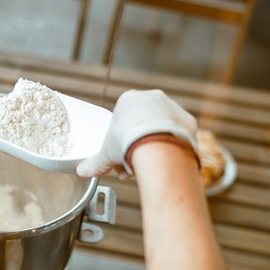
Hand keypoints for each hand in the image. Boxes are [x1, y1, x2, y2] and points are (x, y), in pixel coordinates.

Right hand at [76, 89, 197, 177]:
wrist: (157, 146)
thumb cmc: (128, 143)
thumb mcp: (106, 154)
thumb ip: (95, 163)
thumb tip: (82, 172)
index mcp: (128, 100)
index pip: (122, 121)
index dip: (119, 141)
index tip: (119, 157)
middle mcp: (151, 98)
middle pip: (142, 125)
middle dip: (136, 146)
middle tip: (132, 165)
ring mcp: (171, 107)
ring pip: (160, 129)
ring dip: (153, 146)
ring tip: (148, 167)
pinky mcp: (187, 120)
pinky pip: (178, 134)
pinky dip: (171, 146)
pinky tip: (165, 160)